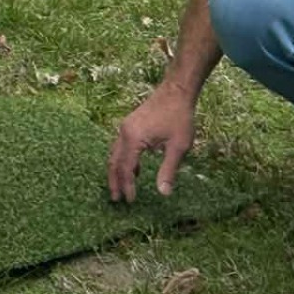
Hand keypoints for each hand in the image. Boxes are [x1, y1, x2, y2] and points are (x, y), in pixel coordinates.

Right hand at [108, 84, 196, 203]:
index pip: (126, 168)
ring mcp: (126, 126)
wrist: (176, 91)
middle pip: (114, 160)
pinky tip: (136, 170)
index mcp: (133, 138)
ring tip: (120, 188)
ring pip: (115, 153)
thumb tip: (163, 193)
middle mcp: (124, 132)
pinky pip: (121, 146)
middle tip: (116, 199)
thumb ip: (169, 170)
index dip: (127, 186)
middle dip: (114, 180)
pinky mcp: (131, 124)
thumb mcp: (178, 147)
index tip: (131, 202)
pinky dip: (123, 160)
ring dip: (117, 171)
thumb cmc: (179, 118)